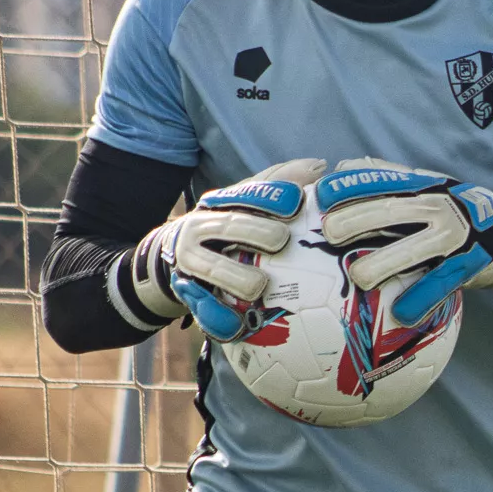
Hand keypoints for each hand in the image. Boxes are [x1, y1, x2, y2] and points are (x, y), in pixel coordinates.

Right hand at [115, 159, 326, 340]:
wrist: (173, 260)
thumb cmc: (227, 229)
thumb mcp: (246, 204)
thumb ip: (279, 187)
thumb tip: (319, 166)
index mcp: (220, 204)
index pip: (245, 195)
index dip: (269, 198)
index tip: (295, 202)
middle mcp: (202, 228)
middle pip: (229, 227)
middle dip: (254, 232)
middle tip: (281, 240)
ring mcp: (191, 262)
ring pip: (212, 267)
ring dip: (235, 276)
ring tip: (260, 285)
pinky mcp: (188, 293)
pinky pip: (202, 306)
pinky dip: (218, 316)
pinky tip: (236, 325)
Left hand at [313, 158, 492, 324]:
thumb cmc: (455, 211)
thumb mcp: (428, 185)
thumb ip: (389, 176)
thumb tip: (344, 166)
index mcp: (421, 186)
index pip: (379, 180)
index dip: (348, 187)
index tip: (322, 195)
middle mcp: (436, 207)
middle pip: (388, 213)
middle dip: (353, 222)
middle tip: (327, 235)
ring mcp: (452, 237)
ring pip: (411, 250)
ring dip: (381, 264)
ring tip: (358, 277)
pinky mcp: (467, 265)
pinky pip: (439, 284)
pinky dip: (420, 299)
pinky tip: (401, 312)